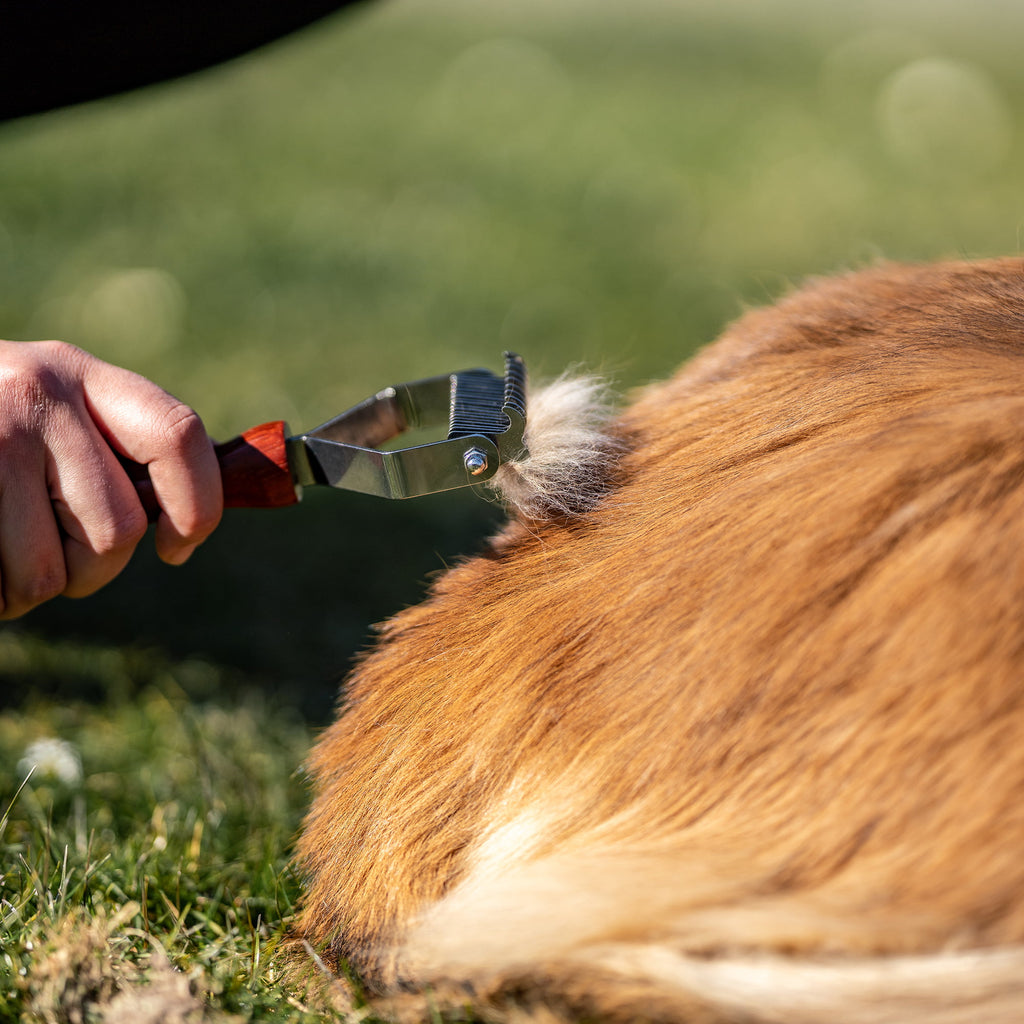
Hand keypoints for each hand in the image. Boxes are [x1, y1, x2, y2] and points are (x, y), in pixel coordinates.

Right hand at [0, 339, 221, 617]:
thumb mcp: (49, 413)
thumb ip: (112, 452)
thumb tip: (185, 527)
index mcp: (80, 374)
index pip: (178, 435)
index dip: (198, 505)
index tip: (178, 548)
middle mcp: (35, 393)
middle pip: (118, 530)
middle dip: (92, 568)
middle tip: (54, 555)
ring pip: (49, 574)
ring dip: (27, 588)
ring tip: (1, 552)